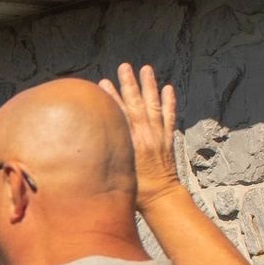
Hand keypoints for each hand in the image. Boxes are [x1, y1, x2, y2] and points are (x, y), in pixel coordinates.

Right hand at [98, 61, 183, 206]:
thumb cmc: (135, 191)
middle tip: (124, 67)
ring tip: (146, 69)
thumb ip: (107, 156)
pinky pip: (169, 117)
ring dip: (150, 86)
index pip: (119, 115)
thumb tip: (93, 142)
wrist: (160, 197)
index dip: (111, 98)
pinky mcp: (168, 139)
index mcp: (129, 143)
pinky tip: (167, 88)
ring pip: (154, 105)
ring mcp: (158, 136)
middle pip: (136, 104)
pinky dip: (169, 102)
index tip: (103, 83)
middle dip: (129, 84)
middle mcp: (145, 135)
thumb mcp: (116, 173)